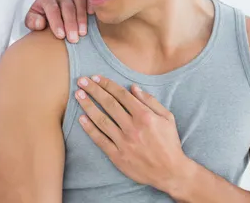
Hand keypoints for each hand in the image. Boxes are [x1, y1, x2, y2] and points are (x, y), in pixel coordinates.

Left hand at [25, 0, 90, 42]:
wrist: (51, 13)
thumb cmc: (42, 18)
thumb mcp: (32, 20)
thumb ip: (32, 22)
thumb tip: (40, 23)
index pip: (52, 8)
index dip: (56, 22)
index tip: (60, 36)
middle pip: (67, 7)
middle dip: (70, 24)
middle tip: (73, 39)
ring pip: (79, 3)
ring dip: (81, 19)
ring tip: (82, 33)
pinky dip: (91, 7)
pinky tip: (92, 17)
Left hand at [74, 76, 190, 192]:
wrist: (170, 172)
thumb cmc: (169, 143)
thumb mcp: (167, 118)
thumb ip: (150, 101)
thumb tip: (133, 87)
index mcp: (145, 116)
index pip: (121, 95)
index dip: (107, 84)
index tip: (96, 77)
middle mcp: (132, 128)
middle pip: (109, 104)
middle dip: (94, 90)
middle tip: (81, 81)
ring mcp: (124, 142)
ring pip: (101, 120)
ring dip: (88, 106)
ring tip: (78, 95)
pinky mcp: (117, 156)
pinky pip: (100, 140)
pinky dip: (90, 129)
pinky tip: (81, 118)